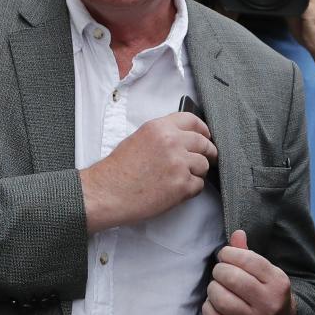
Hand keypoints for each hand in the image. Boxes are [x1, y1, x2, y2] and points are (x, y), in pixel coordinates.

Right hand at [80, 112, 216, 231]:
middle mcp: (172, 142)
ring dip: (197, 173)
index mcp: (160, 128)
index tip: (206, 136)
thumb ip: (163, 135)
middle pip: (204, 143)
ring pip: (204, 165)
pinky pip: (199, 185)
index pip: (193, 121)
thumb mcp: (138, 139)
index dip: (203, 130)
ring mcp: (179, 164)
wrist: (107, 193)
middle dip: (208, 152)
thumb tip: (184, 138)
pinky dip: (191, 189)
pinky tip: (175, 190)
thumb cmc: (118, 170)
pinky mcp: (182, 185)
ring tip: (181, 178)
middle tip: (206, 159)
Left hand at [202, 230, 296, 314]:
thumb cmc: (268, 293)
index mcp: (278, 282)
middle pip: (233, 278)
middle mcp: (268, 303)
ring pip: (221, 299)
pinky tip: (214, 302)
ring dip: (213, 288)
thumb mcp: (266, 273)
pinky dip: (208, 307)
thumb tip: (237, 233)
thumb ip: (249, 253)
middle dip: (220, 270)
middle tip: (220, 271)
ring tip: (217, 286)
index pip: (249, 260)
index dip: (231, 253)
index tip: (225, 255)